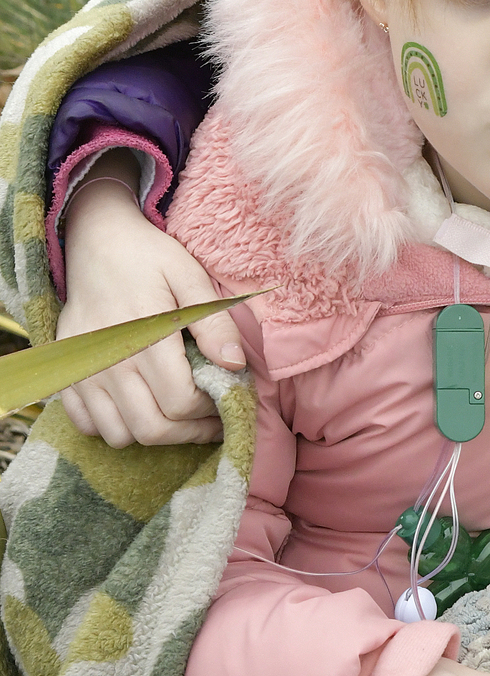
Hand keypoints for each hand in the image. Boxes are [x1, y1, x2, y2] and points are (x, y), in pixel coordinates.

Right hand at [56, 159, 244, 445]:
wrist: (96, 240)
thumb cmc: (149, 258)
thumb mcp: (190, 277)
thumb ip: (214, 323)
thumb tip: (236, 365)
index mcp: (144, 337)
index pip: (181, 404)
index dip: (211, 411)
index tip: (225, 398)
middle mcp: (108, 360)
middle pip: (152, 429)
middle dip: (189, 432)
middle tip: (209, 418)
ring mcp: (83, 370)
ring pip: (119, 435)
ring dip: (153, 433)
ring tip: (175, 413)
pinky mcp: (67, 373)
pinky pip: (87, 424)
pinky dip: (113, 426)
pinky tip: (137, 406)